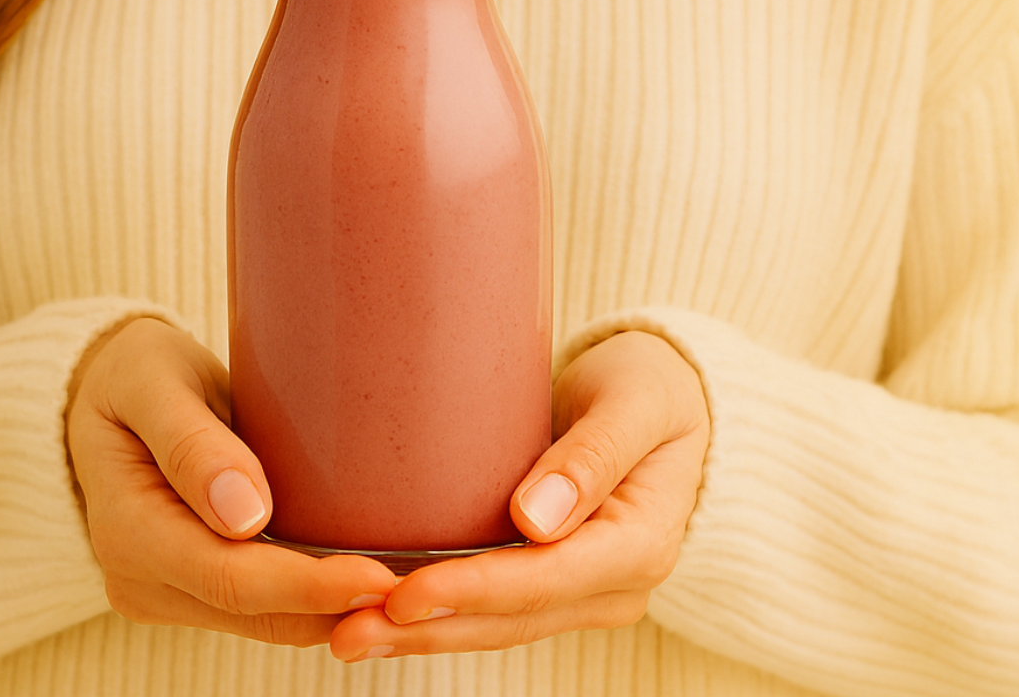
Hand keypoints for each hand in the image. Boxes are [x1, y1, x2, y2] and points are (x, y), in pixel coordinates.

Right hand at [66, 317, 396, 645]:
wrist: (104, 395)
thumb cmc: (133, 374)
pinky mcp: (192, 590)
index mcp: (127, 529)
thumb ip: (191, 441)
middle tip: (423, 587)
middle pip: (256, 613)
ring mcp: (165, 592)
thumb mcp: (152, 381)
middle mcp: (141, 578)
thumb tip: (245, 515)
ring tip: (414, 587)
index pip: (229, 578)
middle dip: (338, 608)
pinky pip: (263, 609)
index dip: (307, 586)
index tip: (378, 577)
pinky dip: (317, 599)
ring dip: (336, 612)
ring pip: (266, 622)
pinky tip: (372, 577)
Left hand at [326, 330, 708, 660]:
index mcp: (641, 542)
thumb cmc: (653, 384)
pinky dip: (439, 618)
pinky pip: (493, 610)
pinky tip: (382, 617)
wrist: (672, 399)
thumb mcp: (637, 401)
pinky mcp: (556, 583)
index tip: (403, 593)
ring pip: (496, 627)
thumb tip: (535, 519)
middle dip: (429, 629)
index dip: (471, 591)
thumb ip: (594, 454)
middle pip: (511, 619)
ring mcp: (587, 591)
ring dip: (423, 635)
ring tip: (346, 635)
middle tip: (347, 630)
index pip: (544, 579)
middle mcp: (616, 583)